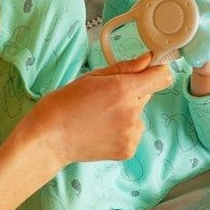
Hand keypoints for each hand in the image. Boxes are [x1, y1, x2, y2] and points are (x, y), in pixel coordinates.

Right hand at [24, 53, 171, 168]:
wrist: (48, 140)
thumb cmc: (63, 105)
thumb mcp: (92, 77)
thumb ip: (125, 68)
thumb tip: (148, 59)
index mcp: (123, 90)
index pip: (161, 76)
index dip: (156, 70)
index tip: (149, 70)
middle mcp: (132, 113)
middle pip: (147, 94)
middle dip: (133, 91)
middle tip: (106, 96)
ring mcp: (132, 134)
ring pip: (139, 113)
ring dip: (127, 111)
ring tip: (100, 115)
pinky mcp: (129, 149)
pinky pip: (133, 131)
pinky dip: (122, 129)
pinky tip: (102, 129)